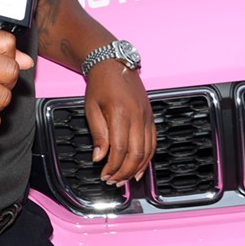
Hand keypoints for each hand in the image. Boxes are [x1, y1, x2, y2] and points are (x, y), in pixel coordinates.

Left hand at [83, 62, 155, 185]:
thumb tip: (99, 158)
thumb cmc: (101, 84)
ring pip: (147, 151)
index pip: (119, 149)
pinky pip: (153, 142)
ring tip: (124, 178)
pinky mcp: (151, 117)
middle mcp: (137, 116)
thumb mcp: (91, 108)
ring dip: (136, 168)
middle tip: (113, 181)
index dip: (112, 166)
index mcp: (120, 113)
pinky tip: (140, 168)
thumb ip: (98, 134)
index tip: (104, 174)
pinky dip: (148, 158)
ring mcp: (147, 116)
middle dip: (124, 172)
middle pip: (136, 153)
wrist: (114, 64)